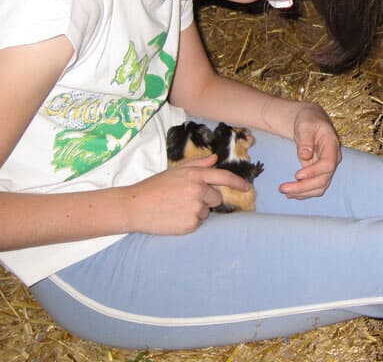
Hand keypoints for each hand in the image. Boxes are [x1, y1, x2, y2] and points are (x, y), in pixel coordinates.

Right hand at [122, 155, 250, 234]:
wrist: (134, 206)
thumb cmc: (153, 187)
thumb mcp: (175, 171)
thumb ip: (197, 164)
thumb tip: (214, 158)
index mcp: (195, 175)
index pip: (224, 177)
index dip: (238, 182)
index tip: (247, 187)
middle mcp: (198, 190)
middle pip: (216, 198)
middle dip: (206, 199)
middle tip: (184, 199)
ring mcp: (195, 208)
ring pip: (206, 212)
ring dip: (196, 211)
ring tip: (175, 208)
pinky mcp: (191, 224)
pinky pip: (198, 223)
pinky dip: (189, 222)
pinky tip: (174, 217)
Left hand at [279, 104, 340, 198]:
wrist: (310, 121)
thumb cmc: (309, 120)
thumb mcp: (305, 125)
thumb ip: (305, 140)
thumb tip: (304, 156)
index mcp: (332, 146)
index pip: (328, 164)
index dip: (314, 172)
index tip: (297, 175)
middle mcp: (332, 159)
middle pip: (323, 179)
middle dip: (303, 187)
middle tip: (283, 188)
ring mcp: (326, 168)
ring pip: (319, 187)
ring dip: (302, 193)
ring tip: (284, 192)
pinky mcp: (318, 173)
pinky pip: (314, 187)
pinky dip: (303, 193)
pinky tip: (290, 193)